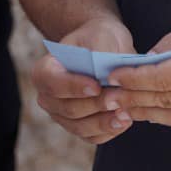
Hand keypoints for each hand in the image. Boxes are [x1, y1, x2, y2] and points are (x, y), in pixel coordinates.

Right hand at [30, 16, 134, 145]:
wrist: (106, 48)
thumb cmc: (100, 38)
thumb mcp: (101, 34)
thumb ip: (101, 51)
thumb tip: (106, 75)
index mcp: (45, 70)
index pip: (50, 82)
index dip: (72, 87)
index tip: (96, 86)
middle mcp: (49, 96)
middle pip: (68, 108)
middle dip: (95, 105)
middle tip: (118, 98)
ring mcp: (62, 115)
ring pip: (80, 126)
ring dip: (103, 122)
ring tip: (125, 113)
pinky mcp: (79, 127)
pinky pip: (91, 136)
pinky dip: (108, 131)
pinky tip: (125, 120)